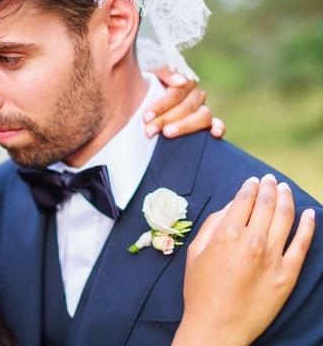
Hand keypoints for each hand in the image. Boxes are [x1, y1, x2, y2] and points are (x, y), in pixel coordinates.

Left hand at [146, 67, 225, 138]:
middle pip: (187, 106)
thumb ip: (161, 70)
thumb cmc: (143, 88)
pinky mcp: (207, 122)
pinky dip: (219, 127)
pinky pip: (218, 123)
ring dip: (185, 126)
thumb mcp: (147, 71)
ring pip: (203, 116)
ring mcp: (202, 108)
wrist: (139, 99)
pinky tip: (215, 134)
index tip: (146, 117)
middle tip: (149, 131)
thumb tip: (180, 80)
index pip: (177, 92)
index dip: (161, 105)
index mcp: (182, 80)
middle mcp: (195, 94)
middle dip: (166, 119)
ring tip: (167, 134)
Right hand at [172, 174, 315, 345]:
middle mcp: (253, 240)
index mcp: (226, 233)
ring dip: (287, 198)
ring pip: (286, 218)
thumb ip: (211, 225)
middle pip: (266, 204)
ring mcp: (273, 257)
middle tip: (270, 180)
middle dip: (269, 187)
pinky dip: (308, 226)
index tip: (253, 181)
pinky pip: (303, 244)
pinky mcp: (287, 274)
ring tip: (285, 189)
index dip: (249, 186)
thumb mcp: (195, 252)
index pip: (244, 199)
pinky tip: (309, 214)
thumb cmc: (200, 290)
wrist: (217, 325)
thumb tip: (229, 207)